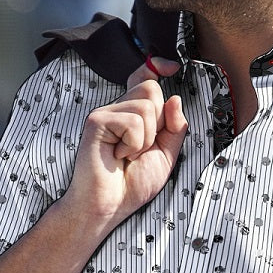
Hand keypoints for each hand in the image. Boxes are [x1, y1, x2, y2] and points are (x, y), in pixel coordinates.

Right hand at [62, 56, 186, 233]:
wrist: (109, 205)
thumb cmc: (131, 185)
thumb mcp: (165, 155)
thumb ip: (174, 128)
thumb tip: (175, 99)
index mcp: (132, 114)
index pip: (144, 78)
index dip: (157, 67)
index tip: (171, 67)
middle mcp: (118, 110)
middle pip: (151, 90)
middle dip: (157, 123)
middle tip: (140, 148)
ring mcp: (106, 113)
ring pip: (146, 106)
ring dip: (146, 139)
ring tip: (128, 155)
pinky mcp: (97, 121)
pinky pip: (133, 122)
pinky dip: (133, 144)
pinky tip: (118, 155)